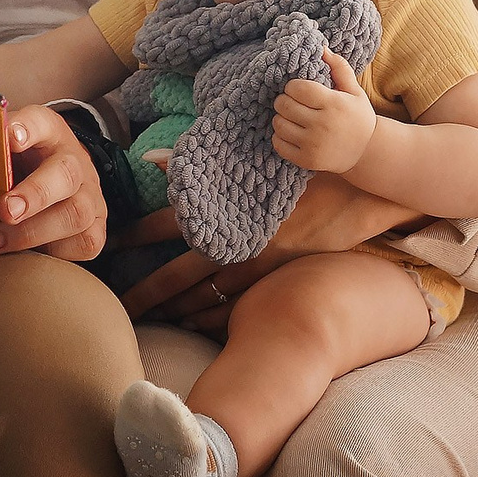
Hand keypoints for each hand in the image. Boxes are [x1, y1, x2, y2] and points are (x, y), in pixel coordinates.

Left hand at [0, 105, 107, 261]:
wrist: (52, 187)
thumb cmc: (17, 171)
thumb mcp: (2, 154)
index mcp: (49, 134)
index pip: (41, 122)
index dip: (28, 128)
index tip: (9, 138)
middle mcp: (75, 162)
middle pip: (65, 174)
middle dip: (34, 195)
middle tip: (4, 210)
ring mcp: (90, 196)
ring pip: (75, 214)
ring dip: (32, 232)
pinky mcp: (96, 228)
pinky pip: (85, 244)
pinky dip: (54, 252)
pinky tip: (26, 253)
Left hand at [116, 170, 423, 331]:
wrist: (366, 185)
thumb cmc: (309, 160)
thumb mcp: (259, 153)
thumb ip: (202, 159)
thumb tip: (151, 159)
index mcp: (229, 207)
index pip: (171, 224)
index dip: (138, 236)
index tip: (111, 245)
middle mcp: (241, 240)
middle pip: (182, 273)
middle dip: (149, 291)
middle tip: (118, 307)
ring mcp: (262, 263)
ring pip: (209, 296)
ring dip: (179, 309)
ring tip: (152, 320)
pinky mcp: (282, 276)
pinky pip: (240, 305)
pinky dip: (214, 316)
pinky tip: (195, 323)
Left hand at [272, 51, 377, 173]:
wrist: (366, 152)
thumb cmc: (358, 117)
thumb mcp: (355, 91)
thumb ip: (339, 68)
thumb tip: (322, 48)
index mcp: (333, 104)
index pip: (297, 88)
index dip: (293, 86)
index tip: (298, 89)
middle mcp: (322, 124)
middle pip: (284, 105)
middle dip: (284, 100)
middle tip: (292, 102)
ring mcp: (313, 144)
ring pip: (278, 124)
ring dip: (281, 118)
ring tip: (291, 116)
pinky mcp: (306, 160)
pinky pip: (278, 144)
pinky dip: (280, 136)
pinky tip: (291, 132)